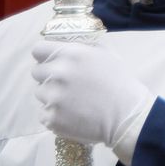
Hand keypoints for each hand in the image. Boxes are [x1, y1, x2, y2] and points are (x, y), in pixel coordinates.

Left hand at [32, 39, 155, 160]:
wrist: (127, 115)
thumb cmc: (120, 82)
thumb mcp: (105, 56)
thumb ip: (82, 48)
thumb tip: (65, 47)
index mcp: (70, 54)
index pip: (38, 50)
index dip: (45, 56)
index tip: (53, 62)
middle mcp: (57, 73)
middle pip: (36, 72)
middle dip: (49, 76)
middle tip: (67, 84)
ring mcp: (52, 98)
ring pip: (40, 93)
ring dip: (52, 96)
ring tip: (73, 101)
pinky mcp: (51, 118)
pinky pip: (44, 113)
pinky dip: (55, 114)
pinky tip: (73, 115)